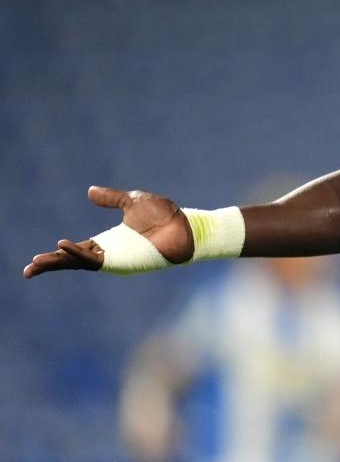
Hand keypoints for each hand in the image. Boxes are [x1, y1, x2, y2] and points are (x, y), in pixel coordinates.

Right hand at [23, 186, 193, 277]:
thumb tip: (89, 191)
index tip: (36, 260)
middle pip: (74, 262)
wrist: (187, 225)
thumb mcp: (132, 202)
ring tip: (39, 261)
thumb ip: (111, 199)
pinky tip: (64, 247)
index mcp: (109, 242)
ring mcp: (117, 259)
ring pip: (81, 263)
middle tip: (29, 270)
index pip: (77, 251)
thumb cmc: (165, 217)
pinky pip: (97, 260)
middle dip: (51, 265)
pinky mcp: (125, 260)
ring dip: (60, 261)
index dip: (58, 254)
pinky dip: (79, 254)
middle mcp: (110, 253)